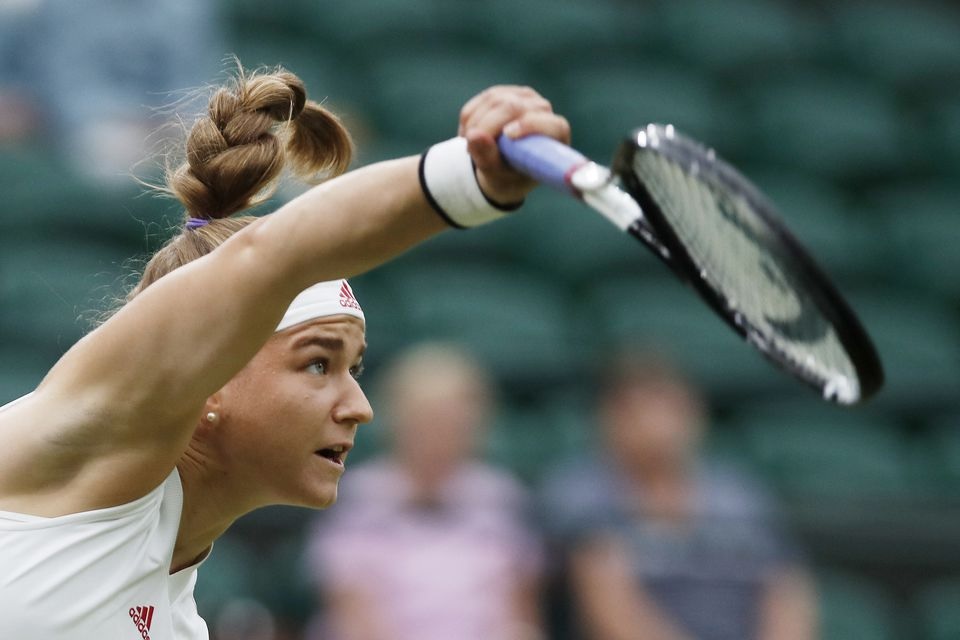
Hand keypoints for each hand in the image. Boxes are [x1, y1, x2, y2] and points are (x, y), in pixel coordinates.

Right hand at [458, 86, 570, 205]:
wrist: (502, 170)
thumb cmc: (509, 177)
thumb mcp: (497, 176)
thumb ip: (488, 158)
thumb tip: (474, 136)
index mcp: (556, 135)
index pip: (551, 123)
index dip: (530, 125)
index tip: (508, 135)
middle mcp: (543, 110)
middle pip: (513, 107)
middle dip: (486, 126)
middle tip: (471, 149)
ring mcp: (524, 97)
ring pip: (493, 100)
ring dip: (474, 124)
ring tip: (471, 147)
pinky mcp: (505, 92)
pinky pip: (482, 100)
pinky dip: (470, 119)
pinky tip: (470, 136)